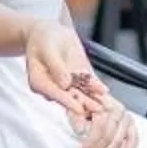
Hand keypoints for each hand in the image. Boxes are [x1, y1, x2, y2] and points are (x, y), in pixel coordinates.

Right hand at [22, 22, 137, 147]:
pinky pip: (88, 85)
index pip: (55, 94)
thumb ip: (56, 67)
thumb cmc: (44, 39)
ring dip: (94, 101)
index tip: (78, 109)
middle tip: (97, 114)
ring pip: (81, 95)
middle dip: (84, 108)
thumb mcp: (47, 49)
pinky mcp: (78, 79)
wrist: (50, 33)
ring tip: (105, 107)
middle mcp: (55, 88)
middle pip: (70, 99)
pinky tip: (105, 91)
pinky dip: (96, 89)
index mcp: (41, 83)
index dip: (67, 102)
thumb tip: (64, 82)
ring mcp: (67, 85)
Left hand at [72, 93, 138, 147]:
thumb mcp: (74, 104)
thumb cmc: (81, 101)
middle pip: (108, 137)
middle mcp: (117, 110)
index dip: (89, 144)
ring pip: (118, 141)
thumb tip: (80, 131)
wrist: (89, 94)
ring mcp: (125, 117)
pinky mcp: (130, 124)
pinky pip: (133, 138)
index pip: (99, 127)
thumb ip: (75, 117)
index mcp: (103, 103)